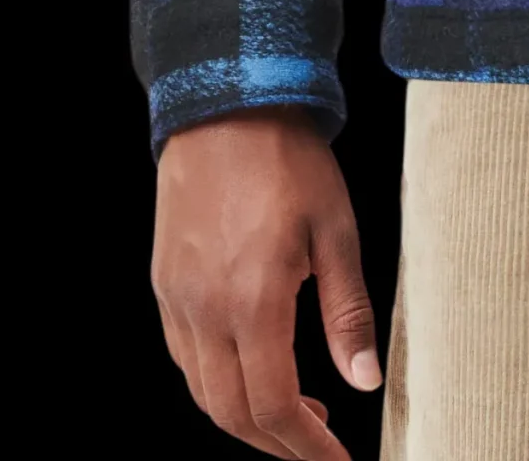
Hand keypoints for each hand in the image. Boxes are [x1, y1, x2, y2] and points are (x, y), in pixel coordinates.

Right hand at [152, 105, 380, 456]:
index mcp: (252, 301)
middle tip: (320, 448)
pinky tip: (253, 373)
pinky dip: (217, 386)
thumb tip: (364, 381)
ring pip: (203, 394)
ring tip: (298, 414)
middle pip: (232, 415)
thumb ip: (348, 312)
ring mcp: (176, 301)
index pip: (275, 406)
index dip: (308, 448)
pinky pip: (184, 360)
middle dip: (278, 445)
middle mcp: (204, 311)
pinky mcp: (164, 285)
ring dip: (247, 420)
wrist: (227, 102)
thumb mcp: (337, 229)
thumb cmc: (289, 159)